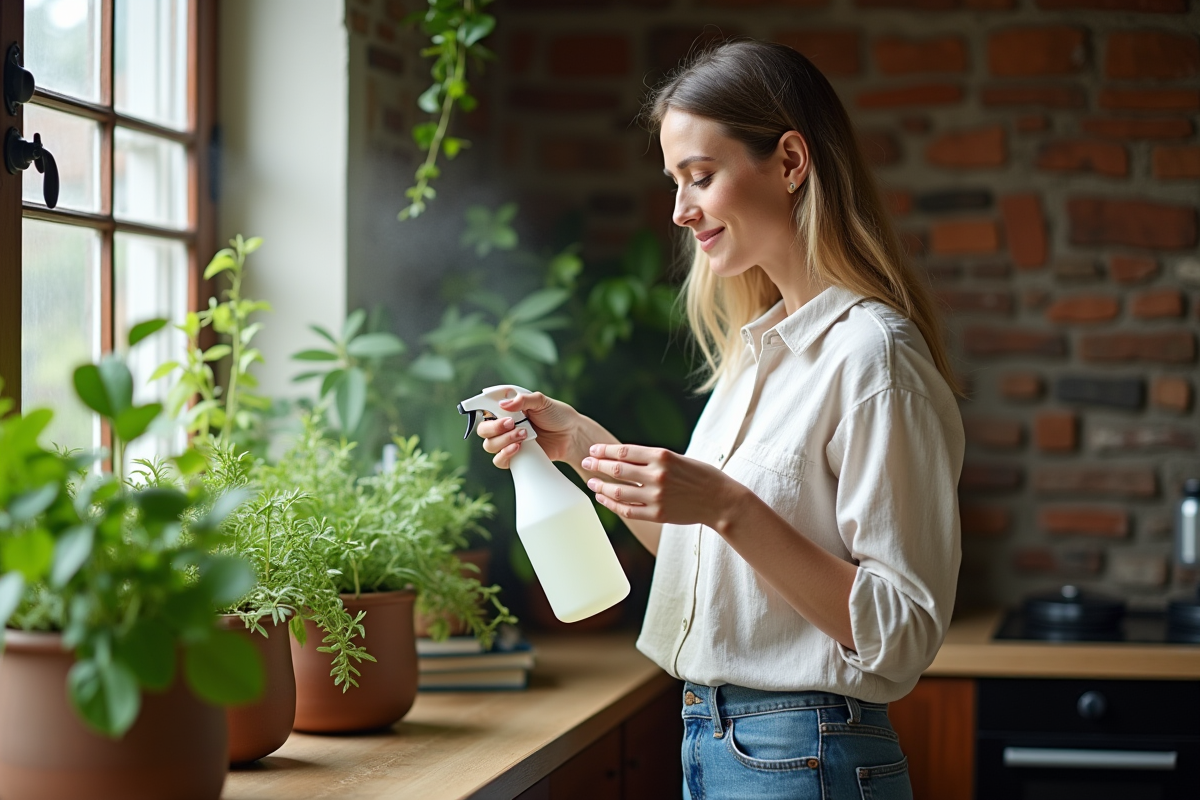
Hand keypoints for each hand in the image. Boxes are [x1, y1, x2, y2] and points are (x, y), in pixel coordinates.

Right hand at [476, 391, 580, 468]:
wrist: (571, 435)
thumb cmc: (557, 415)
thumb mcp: (542, 401)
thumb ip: (524, 400)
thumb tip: (504, 404)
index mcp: (507, 409)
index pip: (485, 408)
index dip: (483, 409)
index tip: (496, 410)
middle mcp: (504, 425)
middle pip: (483, 430)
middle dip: (495, 428)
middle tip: (512, 423)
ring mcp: (508, 442)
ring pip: (489, 445)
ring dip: (503, 441)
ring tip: (524, 435)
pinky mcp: (515, 457)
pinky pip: (499, 460)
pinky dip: (505, 455)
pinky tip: (519, 448)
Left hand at [581, 443, 743, 525]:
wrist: (720, 500)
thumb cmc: (700, 476)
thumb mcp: (677, 458)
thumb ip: (651, 458)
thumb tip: (620, 457)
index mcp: (662, 456)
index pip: (624, 451)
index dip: (604, 450)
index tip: (593, 450)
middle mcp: (657, 475)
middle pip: (617, 469)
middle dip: (597, 465)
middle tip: (585, 463)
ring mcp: (657, 497)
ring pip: (618, 491)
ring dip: (601, 486)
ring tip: (591, 482)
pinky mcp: (658, 515)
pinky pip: (628, 510)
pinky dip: (612, 504)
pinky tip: (604, 499)